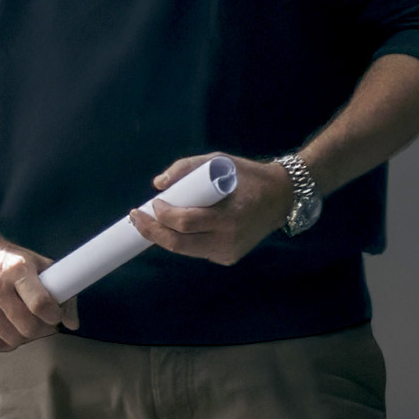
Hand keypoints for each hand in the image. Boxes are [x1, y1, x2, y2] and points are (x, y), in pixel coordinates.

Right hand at [0, 235, 74, 346]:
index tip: (55, 315)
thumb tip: (72, 323)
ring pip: (11, 339)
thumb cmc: (7, 260)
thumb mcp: (37, 265)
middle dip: (41, 330)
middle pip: (27, 327)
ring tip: (26, 325)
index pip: (40, 304)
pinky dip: (5, 343)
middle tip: (43, 323)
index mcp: (17, 270)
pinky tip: (9, 330)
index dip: (54, 315)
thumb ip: (61, 291)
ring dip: (24, 337)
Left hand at [131, 152, 293, 268]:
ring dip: (165, 236)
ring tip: (151, 221)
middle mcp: (229, 239)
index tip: (152, 203)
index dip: (163, 215)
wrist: (281, 198)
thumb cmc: (247, 176)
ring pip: (185, 250)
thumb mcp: (219, 160)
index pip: (186, 222)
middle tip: (137, 218)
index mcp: (229, 215)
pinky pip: (197, 250)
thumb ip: (187, 168)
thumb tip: (158, 184)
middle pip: (179, 244)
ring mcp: (229, 252)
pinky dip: (184, 239)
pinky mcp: (228, 258)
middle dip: (152, 232)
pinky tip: (178, 228)